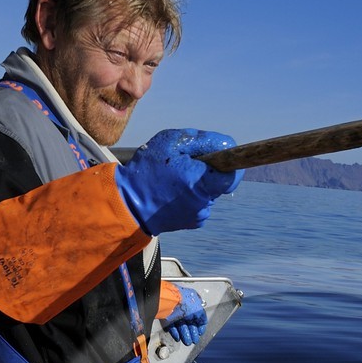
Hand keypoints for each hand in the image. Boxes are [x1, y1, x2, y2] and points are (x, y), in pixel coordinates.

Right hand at [115, 129, 242, 235]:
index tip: (226, 156)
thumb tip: (227, 144)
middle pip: (219, 181)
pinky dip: (192, 195)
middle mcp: (203, 201)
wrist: (128, 205)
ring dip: (199, 183)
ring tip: (175, 179)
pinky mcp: (194, 222)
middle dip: (208, 170)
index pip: (233, 175)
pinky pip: (201, 203)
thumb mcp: (170, 142)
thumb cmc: (147, 171)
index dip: (233, 164)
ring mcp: (199, 214)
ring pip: (209, 191)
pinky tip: (174, 192)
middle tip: (186, 164)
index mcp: (199, 181)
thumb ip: (202, 140)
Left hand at [162, 286, 207, 345]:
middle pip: (189, 323)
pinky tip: (178, 338)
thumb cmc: (185, 303)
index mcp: (193, 304)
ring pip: (181, 326)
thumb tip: (203, 322)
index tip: (200, 333)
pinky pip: (172, 327)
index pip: (198, 317)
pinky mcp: (168, 318)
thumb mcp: (199, 310)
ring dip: (185, 335)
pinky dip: (175, 333)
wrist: (170, 303)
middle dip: (192, 333)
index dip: (200, 326)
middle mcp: (185, 308)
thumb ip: (202, 317)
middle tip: (194, 341)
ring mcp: (176, 313)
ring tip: (187, 342)